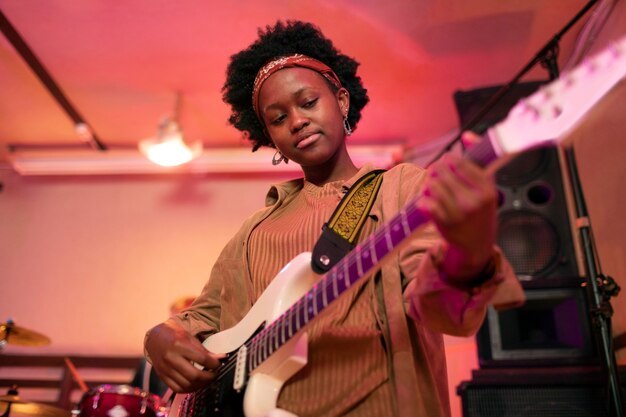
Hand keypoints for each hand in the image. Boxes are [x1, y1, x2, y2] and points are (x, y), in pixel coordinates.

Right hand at [145, 319, 222, 392]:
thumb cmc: (174, 335)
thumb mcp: (190, 337)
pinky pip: (177, 389)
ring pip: (187, 385)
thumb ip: (204, 350)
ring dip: (201, 385)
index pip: (202, 359)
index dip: (214, 364)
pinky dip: (189, 389)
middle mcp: (171, 358)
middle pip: (194, 375)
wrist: (154, 338)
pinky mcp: (162, 377)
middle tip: (215, 374)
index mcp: (179, 345)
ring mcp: (165, 369)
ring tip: (207, 379)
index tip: (219, 364)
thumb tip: (220, 358)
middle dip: (209, 377)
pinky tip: (196, 384)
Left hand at [419, 132, 497, 281]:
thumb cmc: (481, 210)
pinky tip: (429, 200)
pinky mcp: (443, 223)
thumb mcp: (487, 185)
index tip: (447, 162)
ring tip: (432, 185)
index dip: (449, 159)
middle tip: (435, 172)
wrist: (477, 243)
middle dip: (436, 168)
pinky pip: (425, 202)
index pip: (459, 163)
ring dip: (429, 183)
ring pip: (432, 185)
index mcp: (487, 189)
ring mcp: (458, 213)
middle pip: (442, 171)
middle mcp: (474, 201)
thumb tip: (467, 135)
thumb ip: (478, 159)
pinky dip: (424, 198)